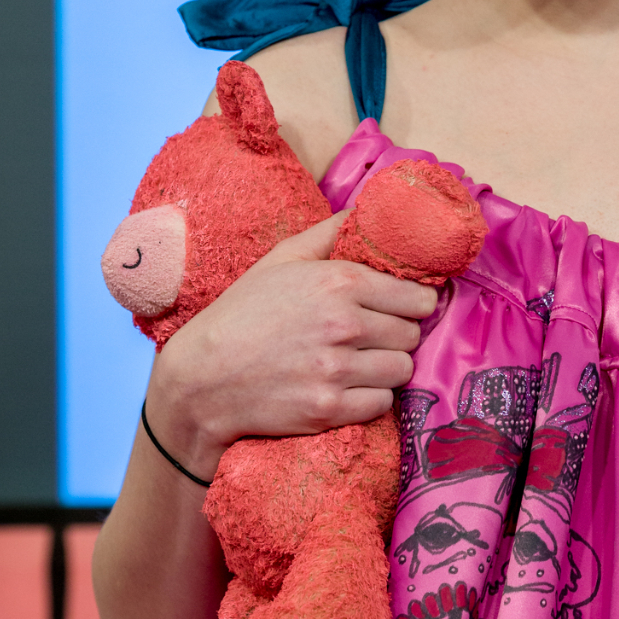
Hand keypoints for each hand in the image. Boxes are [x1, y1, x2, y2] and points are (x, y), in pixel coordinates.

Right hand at [143, 210, 436, 479]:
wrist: (200, 380)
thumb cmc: (242, 314)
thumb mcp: (281, 260)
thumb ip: (330, 232)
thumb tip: (370, 209)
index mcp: (338, 282)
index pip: (418, 297)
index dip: (413, 302)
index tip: (401, 307)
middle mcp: (344, 325)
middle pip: (412, 334)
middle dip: (398, 333)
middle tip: (373, 335)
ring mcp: (337, 370)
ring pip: (403, 369)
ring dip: (387, 366)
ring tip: (360, 361)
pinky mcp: (329, 409)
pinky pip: (382, 403)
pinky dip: (370, 397)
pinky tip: (346, 386)